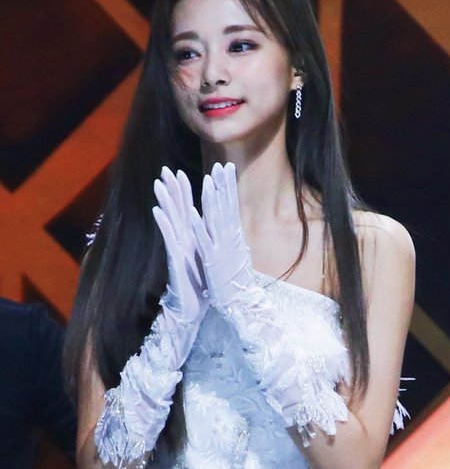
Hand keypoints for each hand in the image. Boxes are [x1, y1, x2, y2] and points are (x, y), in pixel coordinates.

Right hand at [153, 167, 206, 325]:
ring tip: (158, 184)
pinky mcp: (175, 260)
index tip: (180, 172)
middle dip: (171, 189)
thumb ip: (198, 242)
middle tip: (165, 170)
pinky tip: (158, 211)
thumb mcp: (201, 257)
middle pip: (176, 210)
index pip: (186, 209)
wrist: (193, 309)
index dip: (183, 191)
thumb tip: (201, 228)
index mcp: (190, 238)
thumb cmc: (198, 285)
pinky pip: (169, 239)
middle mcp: (182, 240)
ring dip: (164, 202)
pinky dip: (164, 224)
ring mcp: (177, 248)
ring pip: (170, 221)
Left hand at [191, 162, 253, 308]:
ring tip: (207, 181)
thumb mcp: (236, 253)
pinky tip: (191, 212)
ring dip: (211, 200)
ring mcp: (221, 247)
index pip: (231, 205)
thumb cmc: (235, 279)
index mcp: (233, 235)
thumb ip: (232, 236)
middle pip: (226, 207)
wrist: (239, 302)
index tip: (226, 168)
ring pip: (215, 219)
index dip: (228, 186)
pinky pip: (203, 239)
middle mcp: (229, 238)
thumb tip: (232, 223)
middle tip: (220, 166)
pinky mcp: (211, 259)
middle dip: (222, 186)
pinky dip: (198, 225)